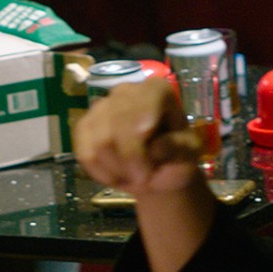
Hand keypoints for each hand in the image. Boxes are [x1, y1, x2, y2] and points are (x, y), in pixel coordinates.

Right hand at [73, 78, 205, 197]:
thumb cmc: (176, 156)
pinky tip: (115, 175)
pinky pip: (84, 153)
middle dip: (126, 165)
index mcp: (156, 91)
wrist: (158, 167)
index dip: (135, 150)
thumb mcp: (189, 153)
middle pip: (113, 132)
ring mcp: (101, 106)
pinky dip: (99, 172)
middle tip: (142, 180)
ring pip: (98, 144)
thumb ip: (177, 148)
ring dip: (114, 170)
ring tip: (131, 176)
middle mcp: (125, 91)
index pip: (138, 113)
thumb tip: (155, 147)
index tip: (146, 174)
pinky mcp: (84, 125)